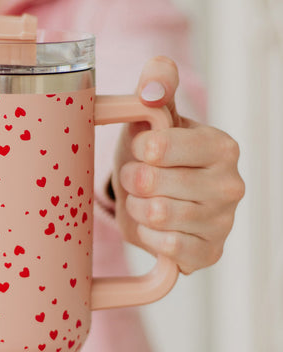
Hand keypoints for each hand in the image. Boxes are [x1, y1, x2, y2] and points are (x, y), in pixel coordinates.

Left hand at [112, 56, 244, 274]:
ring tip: (145, 202)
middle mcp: (231, 185)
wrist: (157, 203)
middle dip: (132, 182)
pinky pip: (165, 246)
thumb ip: (157, 86)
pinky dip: (149, 237)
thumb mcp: (153, 118)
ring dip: (137, 209)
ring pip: (156, 214)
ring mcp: (223, 223)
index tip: (142, 152)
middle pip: (151, 182)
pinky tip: (154, 228)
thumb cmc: (154, 158)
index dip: (136, 150)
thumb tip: (153, 87)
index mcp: (221, 147)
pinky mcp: (209, 253)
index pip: (157, 146)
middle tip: (138, 181)